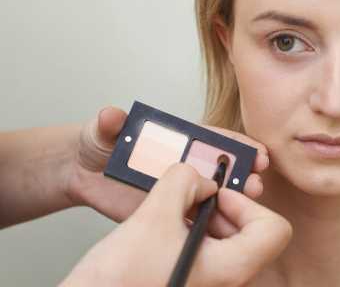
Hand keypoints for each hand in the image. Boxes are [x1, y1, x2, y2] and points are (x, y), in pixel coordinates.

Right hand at [61, 163, 292, 286]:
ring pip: (230, 239)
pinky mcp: (193, 281)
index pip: (272, 228)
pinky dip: (197, 228)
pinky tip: (170, 220)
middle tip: (197, 190)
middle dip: (225, 203)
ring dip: (209, 213)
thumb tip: (198, 174)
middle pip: (252, 231)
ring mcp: (210, 282)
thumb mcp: (152, 214)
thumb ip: (183, 180)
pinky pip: (210, 250)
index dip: (247, 203)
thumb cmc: (117, 277)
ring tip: (178, 202)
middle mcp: (226, 280)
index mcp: (230, 269)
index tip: (217, 195)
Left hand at [65, 106, 269, 221]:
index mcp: (178, 141)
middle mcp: (183, 165)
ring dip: (233, 199)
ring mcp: (177, 191)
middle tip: (256, 179)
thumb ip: (111, 123)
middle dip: (243, 173)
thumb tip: (110, 114)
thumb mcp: (104, 129)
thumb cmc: (98, 145)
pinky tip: (223, 228)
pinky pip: (193, 219)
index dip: (237, 146)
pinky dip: (210, 223)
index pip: (214, 141)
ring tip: (248, 203)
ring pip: (212, 195)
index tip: (255, 151)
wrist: (80, 174)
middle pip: (220, 169)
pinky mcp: (167, 213)